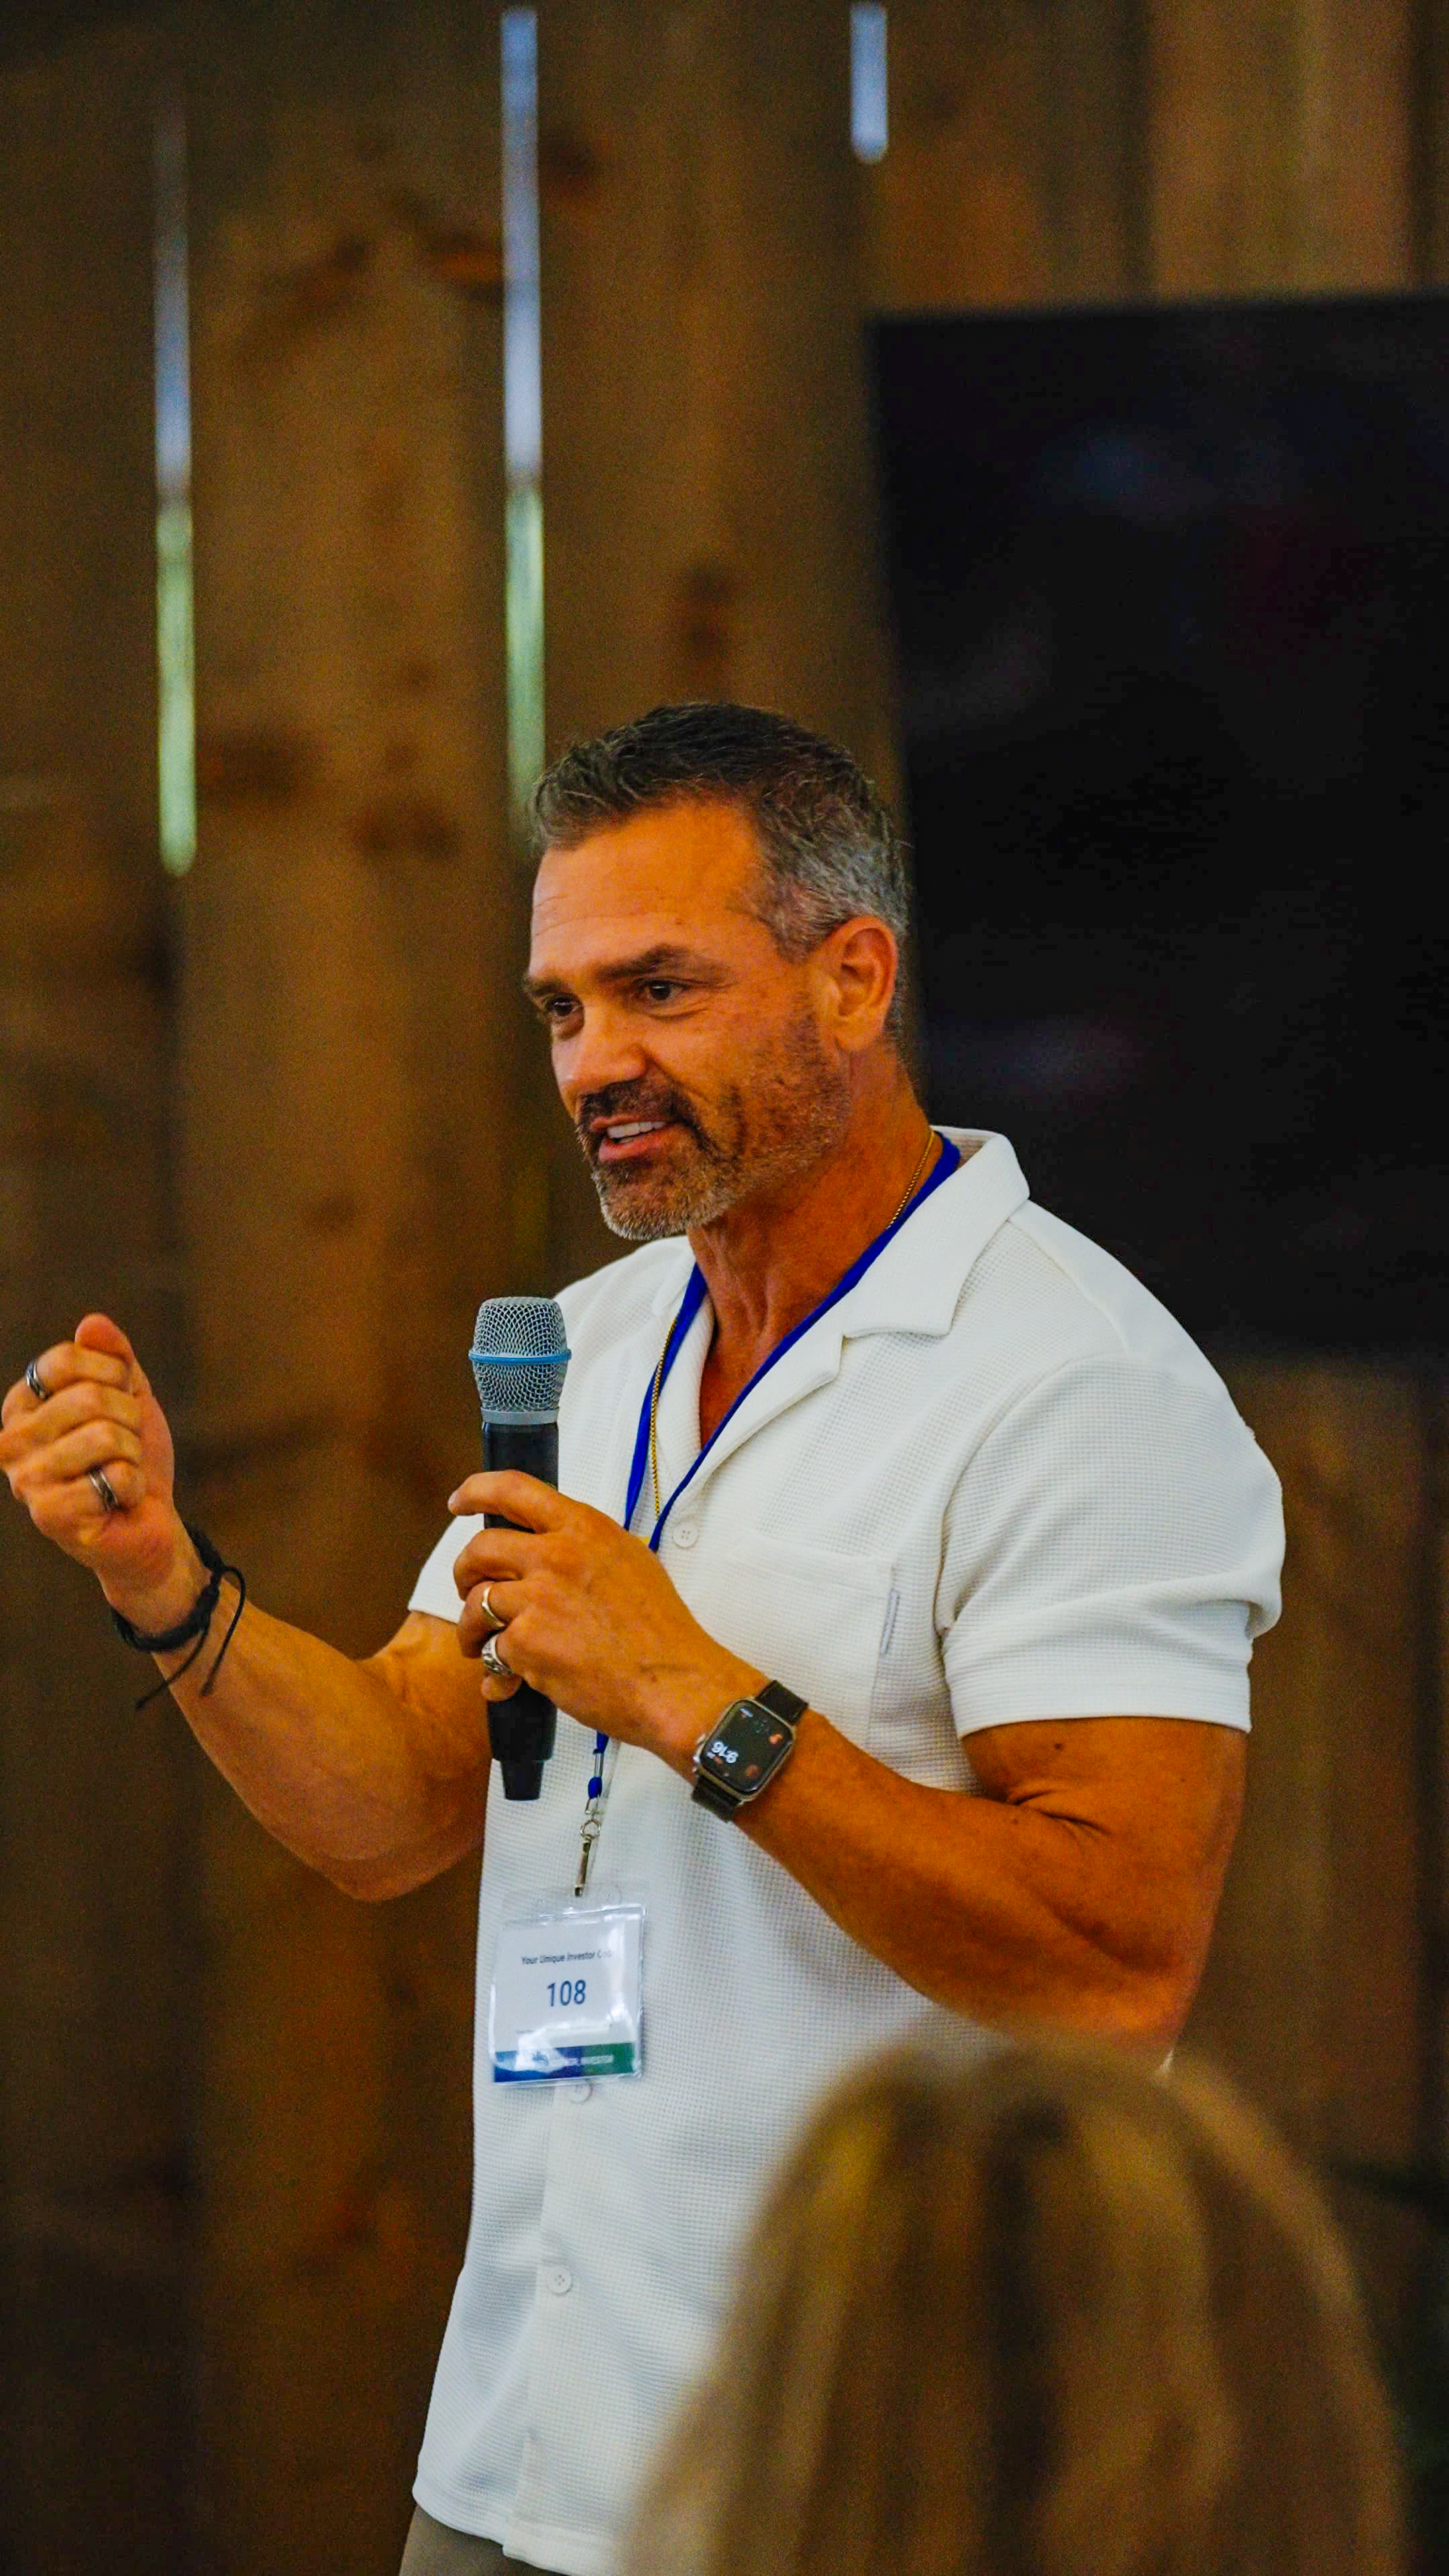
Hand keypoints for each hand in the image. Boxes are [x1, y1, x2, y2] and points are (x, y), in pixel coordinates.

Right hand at [1, 1313, 192, 1612]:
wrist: (148, 1521)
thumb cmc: (130, 1454)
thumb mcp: (129, 1394)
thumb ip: (113, 1355)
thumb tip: (92, 1323)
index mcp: (21, 1404)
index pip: (65, 1359)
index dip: (113, 1375)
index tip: (119, 1401)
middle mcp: (11, 1440)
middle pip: (88, 1398)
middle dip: (128, 1419)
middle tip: (124, 1446)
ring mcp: (26, 1480)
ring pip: (105, 1436)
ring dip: (132, 1454)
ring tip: (120, 1471)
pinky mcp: (50, 1515)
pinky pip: (115, 1477)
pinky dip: (133, 1486)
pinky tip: (119, 1501)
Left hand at [448, 1473, 759, 1772]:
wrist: (672, 1683)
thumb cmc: (660, 1633)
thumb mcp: (631, 1563)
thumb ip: (585, 1550)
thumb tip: (550, 1553)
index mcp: (584, 1529)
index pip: (514, 1489)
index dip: (476, 1491)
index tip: (460, 1501)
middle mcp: (556, 1555)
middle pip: (480, 1548)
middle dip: (463, 1573)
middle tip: (467, 1590)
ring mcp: (538, 1598)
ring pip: (476, 1603)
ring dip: (472, 1629)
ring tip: (481, 1647)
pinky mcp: (526, 1642)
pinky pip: (491, 1649)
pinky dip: (495, 1669)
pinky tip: (509, 1682)